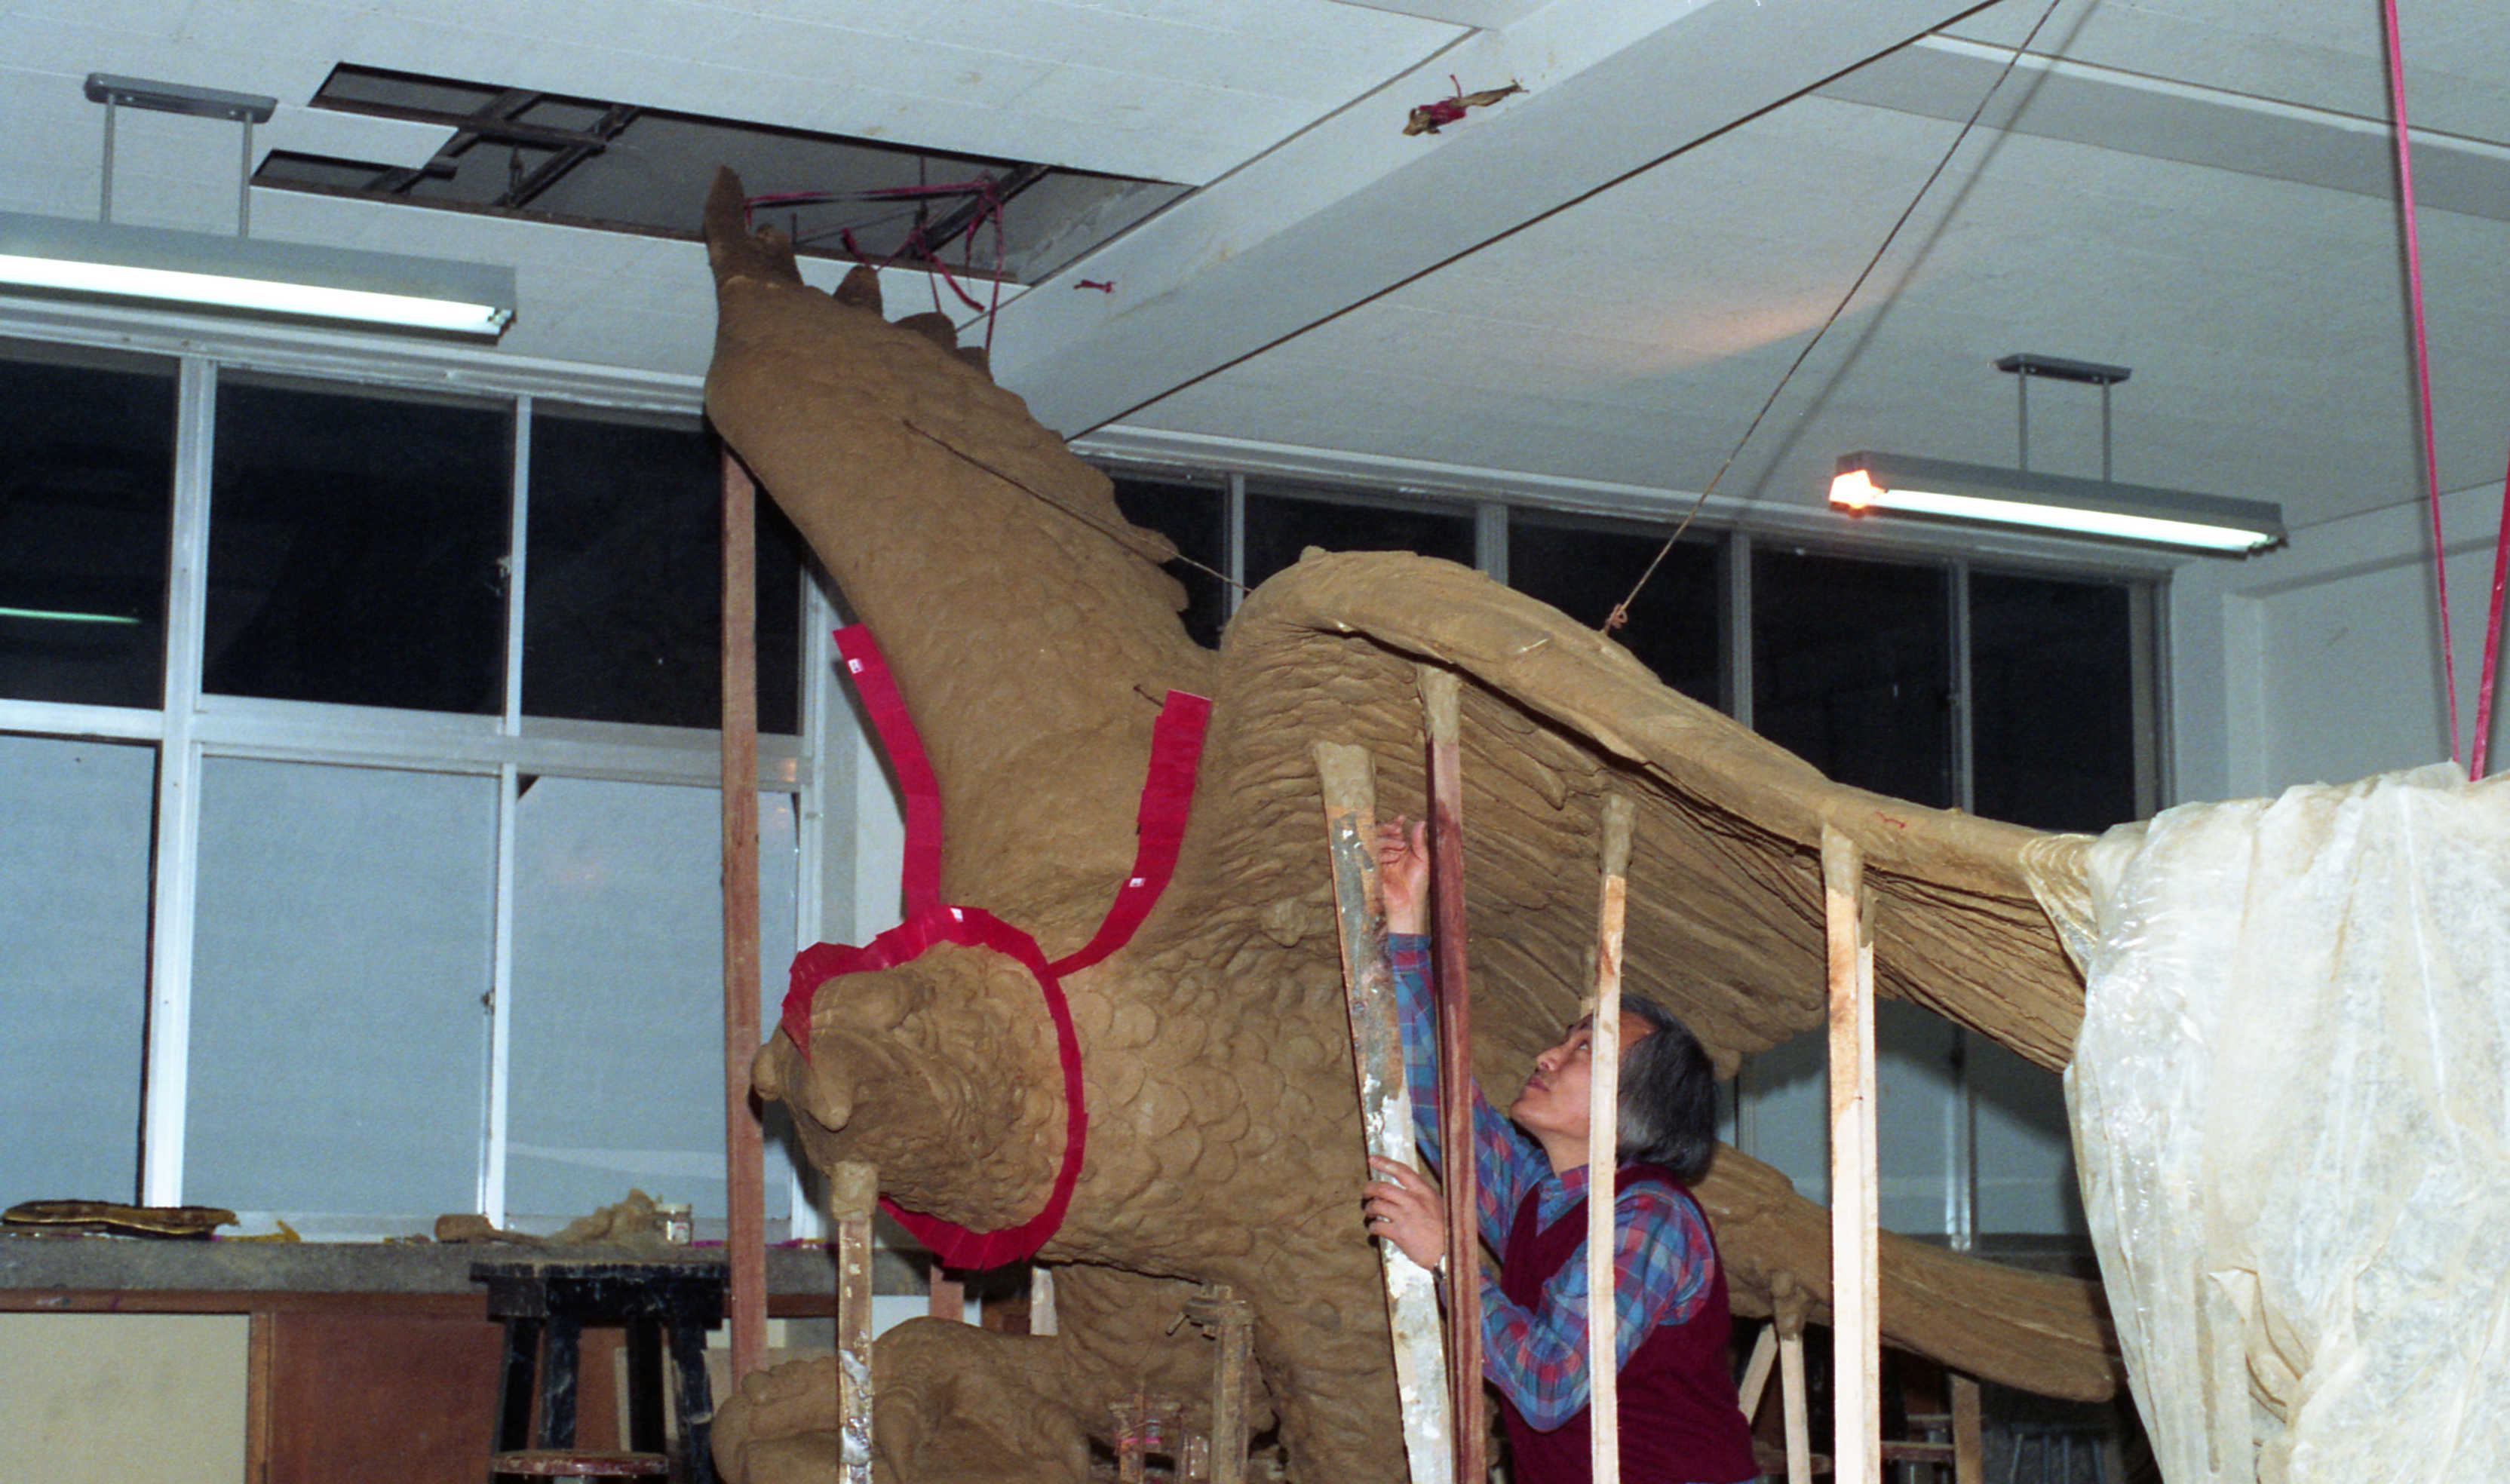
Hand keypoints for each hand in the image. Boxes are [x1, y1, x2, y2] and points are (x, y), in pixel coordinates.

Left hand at [1362, 1155, 1446, 1270]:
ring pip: (1376, 1206)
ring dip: (1369, 1209)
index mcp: (1424, 1193)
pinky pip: (1377, 1226)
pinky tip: (1375, 1229)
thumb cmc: (1444, 1230)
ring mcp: (1405, 1218)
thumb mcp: (1438, 1205)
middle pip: (1382, 1188)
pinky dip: (1372, 1227)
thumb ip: (1421, 1196)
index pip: (1402, 1171)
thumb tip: (1403, 1189)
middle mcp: (1414, 1202)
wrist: (1449, 1254)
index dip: (1385, 1163)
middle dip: (1369, 1189)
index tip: (1372, 1159)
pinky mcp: (1399, 1234)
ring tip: (1370, 1213)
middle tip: (1366, 1194)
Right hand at [1375, 818, 1429, 935]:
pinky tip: (1393, 859)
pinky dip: (1382, 854)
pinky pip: (1370, 856)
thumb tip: (1420, 822)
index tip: (1401, 819)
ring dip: (1388, 842)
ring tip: (1400, 849)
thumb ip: (1419, 841)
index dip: (1394, 824)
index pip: (1393, 833)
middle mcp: (1388, 854)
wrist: (1409, 903)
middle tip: (1397, 830)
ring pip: (1375, 843)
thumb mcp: (1422, 859)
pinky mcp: (1372, 870)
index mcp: (1399, 851)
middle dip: (1388, 829)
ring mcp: (1379, 862)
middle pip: (1380, 834)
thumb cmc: (1417, 885)